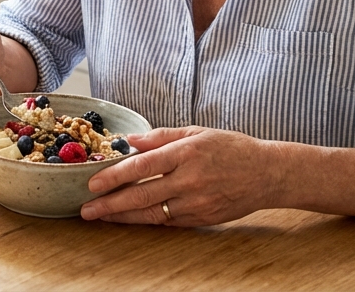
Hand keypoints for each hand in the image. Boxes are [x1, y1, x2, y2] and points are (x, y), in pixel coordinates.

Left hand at [79, 127, 280, 225]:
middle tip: (86, 209)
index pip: (142, 167)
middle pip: (142, 195)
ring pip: (152, 213)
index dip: (115, 176)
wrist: (268, 174)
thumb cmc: (231, 148)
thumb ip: (161, 137)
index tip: (92, 183)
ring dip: (122, 216)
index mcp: (186, 153)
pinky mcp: (202, 218)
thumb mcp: (196, 132)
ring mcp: (196, 203)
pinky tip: (128, 218)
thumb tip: (129, 140)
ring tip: (100, 216)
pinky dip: (146, 220)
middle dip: (110, 204)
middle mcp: (190, 180)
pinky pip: (168, 221)